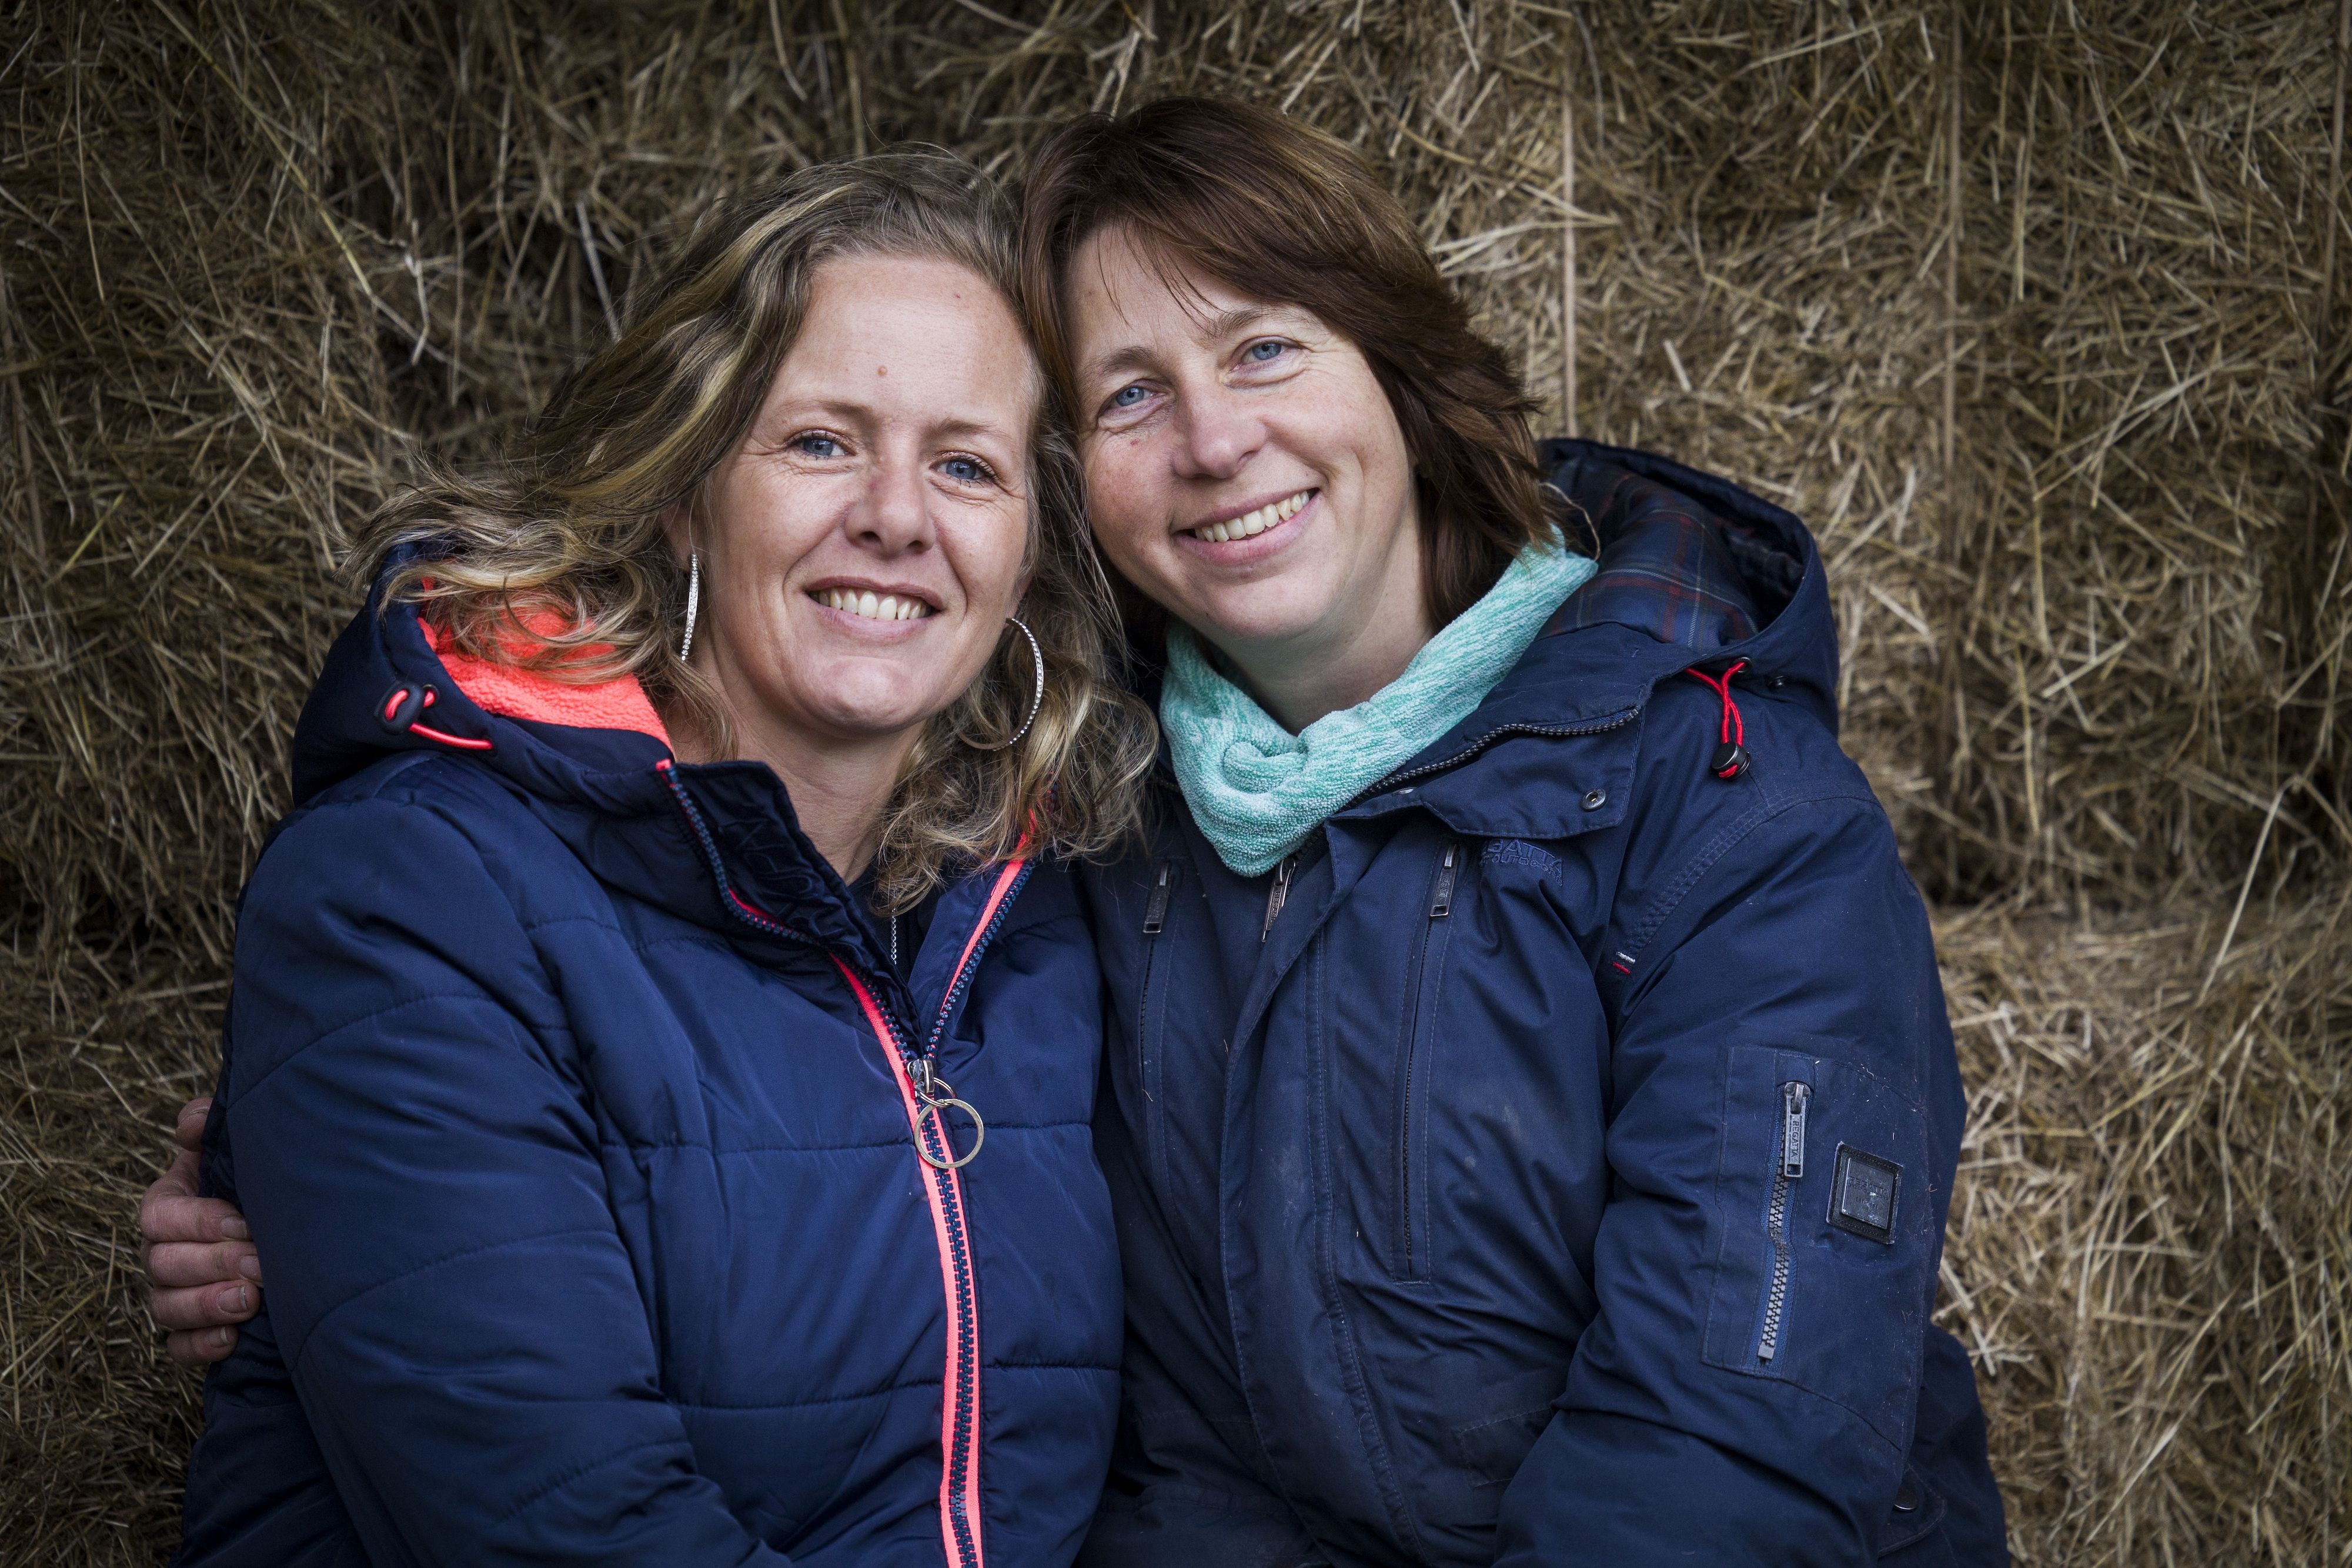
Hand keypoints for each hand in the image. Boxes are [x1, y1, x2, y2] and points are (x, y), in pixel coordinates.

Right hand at [141, 1095, 261, 1363]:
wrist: (290, 1218)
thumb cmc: (259, 1177)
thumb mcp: (237, 1147)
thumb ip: (211, 1128)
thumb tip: (191, 1125)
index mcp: (168, 1204)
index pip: (161, 1216)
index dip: (199, 1222)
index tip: (244, 1223)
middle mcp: (162, 1251)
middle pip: (163, 1264)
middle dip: (213, 1265)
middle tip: (261, 1265)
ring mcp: (172, 1293)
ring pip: (166, 1308)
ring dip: (207, 1307)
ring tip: (250, 1302)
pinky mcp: (191, 1330)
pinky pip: (178, 1348)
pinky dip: (201, 1346)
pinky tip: (232, 1339)